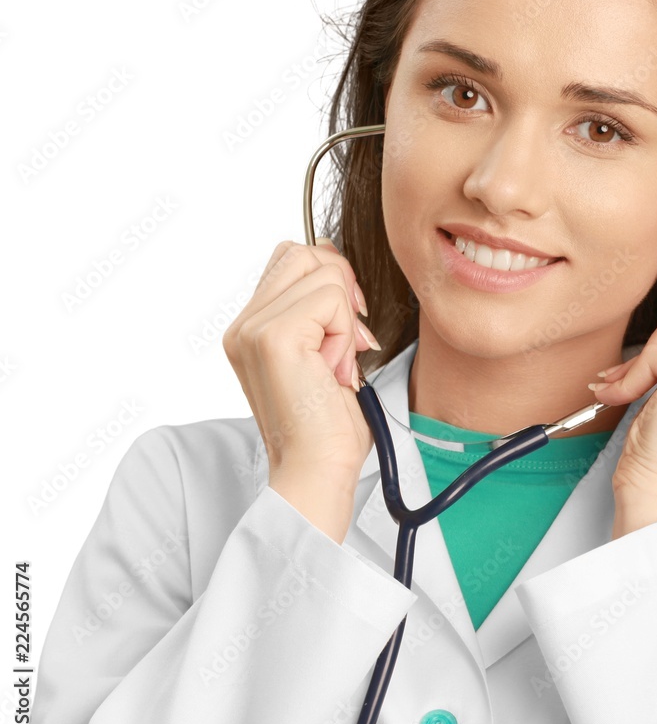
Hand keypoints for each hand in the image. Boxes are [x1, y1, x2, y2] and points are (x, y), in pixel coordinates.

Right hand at [222, 239, 379, 541]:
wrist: (317, 470)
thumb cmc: (328, 424)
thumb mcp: (326, 350)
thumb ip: (321, 306)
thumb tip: (334, 256)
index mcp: (250, 327)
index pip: (292, 258)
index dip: (331, 282)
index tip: (345, 329)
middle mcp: (243, 325)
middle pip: (306, 253)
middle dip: (341, 290)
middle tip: (346, 343)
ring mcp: (253, 328)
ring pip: (324, 271)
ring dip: (344, 318)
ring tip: (335, 363)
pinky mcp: (274, 336)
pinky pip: (331, 297)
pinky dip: (345, 332)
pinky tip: (334, 370)